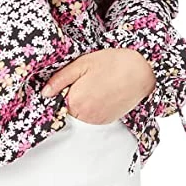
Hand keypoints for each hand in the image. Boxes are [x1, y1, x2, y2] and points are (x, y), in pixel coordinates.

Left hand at [41, 47, 155, 122]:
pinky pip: (91, 117)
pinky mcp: (107, 121)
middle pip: (67, 110)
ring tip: (92, 86)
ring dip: (80, 104)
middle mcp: (85, 116)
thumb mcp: (81, 64)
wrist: (141, 70)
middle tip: (81, 82)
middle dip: (69, 98)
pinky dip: (91, 108)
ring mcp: (97, 121)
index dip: (58, 92)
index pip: (55, 103)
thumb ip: (60, 79)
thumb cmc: (111, 63)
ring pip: (79, 115)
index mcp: (75, 101)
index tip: (65, 83)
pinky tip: (99, 93)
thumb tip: (44, 93)